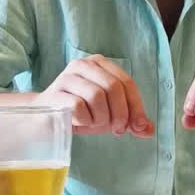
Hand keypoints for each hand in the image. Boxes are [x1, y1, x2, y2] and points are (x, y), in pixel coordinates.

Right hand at [38, 55, 153, 136]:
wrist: (46, 119)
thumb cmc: (81, 113)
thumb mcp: (110, 115)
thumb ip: (130, 121)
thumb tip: (148, 130)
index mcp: (100, 64)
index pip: (127, 83)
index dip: (136, 107)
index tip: (138, 126)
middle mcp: (84, 65)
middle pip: (113, 88)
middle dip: (120, 114)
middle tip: (117, 130)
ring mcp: (67, 77)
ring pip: (97, 96)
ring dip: (102, 118)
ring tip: (96, 124)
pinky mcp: (55, 93)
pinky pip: (79, 107)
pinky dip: (86, 120)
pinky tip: (81, 123)